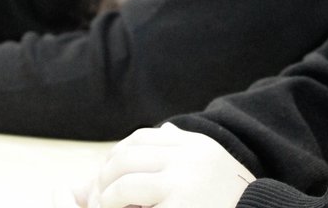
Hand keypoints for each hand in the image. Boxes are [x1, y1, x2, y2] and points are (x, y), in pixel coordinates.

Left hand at [93, 123, 254, 207]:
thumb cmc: (230, 200)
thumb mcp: (211, 165)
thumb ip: (185, 148)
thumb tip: (165, 128)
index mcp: (197, 146)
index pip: (143, 138)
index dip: (118, 154)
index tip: (108, 175)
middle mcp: (191, 158)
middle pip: (128, 156)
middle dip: (105, 176)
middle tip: (97, 196)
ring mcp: (184, 182)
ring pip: (124, 180)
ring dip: (105, 197)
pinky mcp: (179, 206)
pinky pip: (132, 202)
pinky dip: (114, 207)